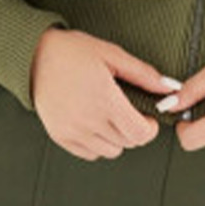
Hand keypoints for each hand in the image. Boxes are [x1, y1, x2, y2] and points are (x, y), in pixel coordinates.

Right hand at [30, 28, 177, 160]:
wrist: (34, 55)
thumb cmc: (73, 51)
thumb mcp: (112, 55)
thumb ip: (144, 74)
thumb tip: (170, 88)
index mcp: (104, 100)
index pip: (140, 133)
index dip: (151, 128)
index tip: (149, 117)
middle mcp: (88, 120)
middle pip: (128, 142)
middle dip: (135, 129)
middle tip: (128, 111)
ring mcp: (72, 131)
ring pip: (110, 151)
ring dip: (117, 137)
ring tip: (109, 115)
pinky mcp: (60, 136)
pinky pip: (90, 154)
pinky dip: (97, 143)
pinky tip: (94, 122)